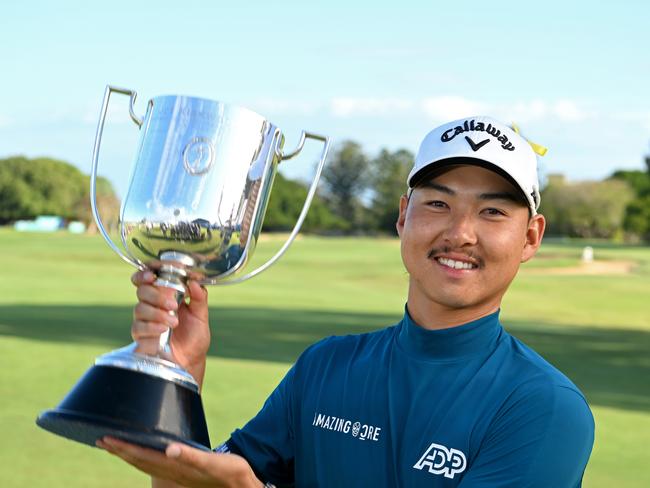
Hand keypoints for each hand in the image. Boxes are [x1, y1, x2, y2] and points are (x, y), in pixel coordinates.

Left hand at [97, 437, 262, 487]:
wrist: (242, 487)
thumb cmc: (231, 473)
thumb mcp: (214, 463)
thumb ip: (191, 456)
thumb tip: (170, 449)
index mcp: (176, 467)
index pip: (143, 456)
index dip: (124, 448)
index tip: (107, 439)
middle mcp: (173, 471)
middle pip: (139, 461)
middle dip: (119, 451)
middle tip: (100, 439)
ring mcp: (177, 474)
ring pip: (145, 464)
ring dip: (128, 454)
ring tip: (113, 445)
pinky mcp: (182, 472)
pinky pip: (155, 464)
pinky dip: (143, 457)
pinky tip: (142, 452)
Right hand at [131, 270, 210, 386]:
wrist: (190, 361)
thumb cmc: (194, 337)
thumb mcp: (201, 315)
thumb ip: (199, 298)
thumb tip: (195, 281)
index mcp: (166, 295)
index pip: (148, 278)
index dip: (145, 273)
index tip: (152, 275)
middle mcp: (152, 305)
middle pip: (142, 290)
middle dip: (156, 296)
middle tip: (173, 305)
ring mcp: (145, 320)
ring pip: (139, 308)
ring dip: (158, 314)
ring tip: (174, 322)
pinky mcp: (140, 336)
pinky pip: (138, 326)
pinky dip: (152, 326)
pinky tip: (163, 330)